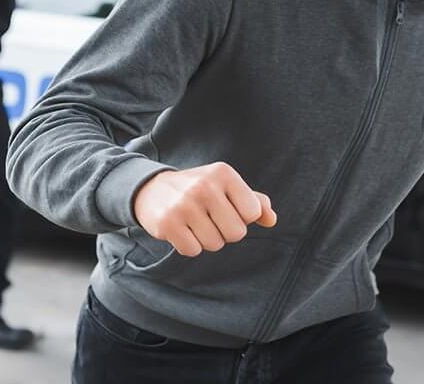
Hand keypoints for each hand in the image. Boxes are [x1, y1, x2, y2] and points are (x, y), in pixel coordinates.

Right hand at [133, 162, 276, 256]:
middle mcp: (204, 186)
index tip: (227, 209)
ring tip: (195, 223)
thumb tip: (271, 220)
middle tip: (210, 219)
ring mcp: (184, 204)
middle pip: (236, 233)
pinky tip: (181, 230)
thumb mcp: (226, 187)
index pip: (252, 212)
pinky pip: (193, 251)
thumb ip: (254, 201)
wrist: (152, 189)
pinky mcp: (168, 223)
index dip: (242, 217)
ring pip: (215, 244)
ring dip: (207, 240)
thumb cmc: (199, 190)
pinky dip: (189, 246)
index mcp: (223, 173)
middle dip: (225, 232)